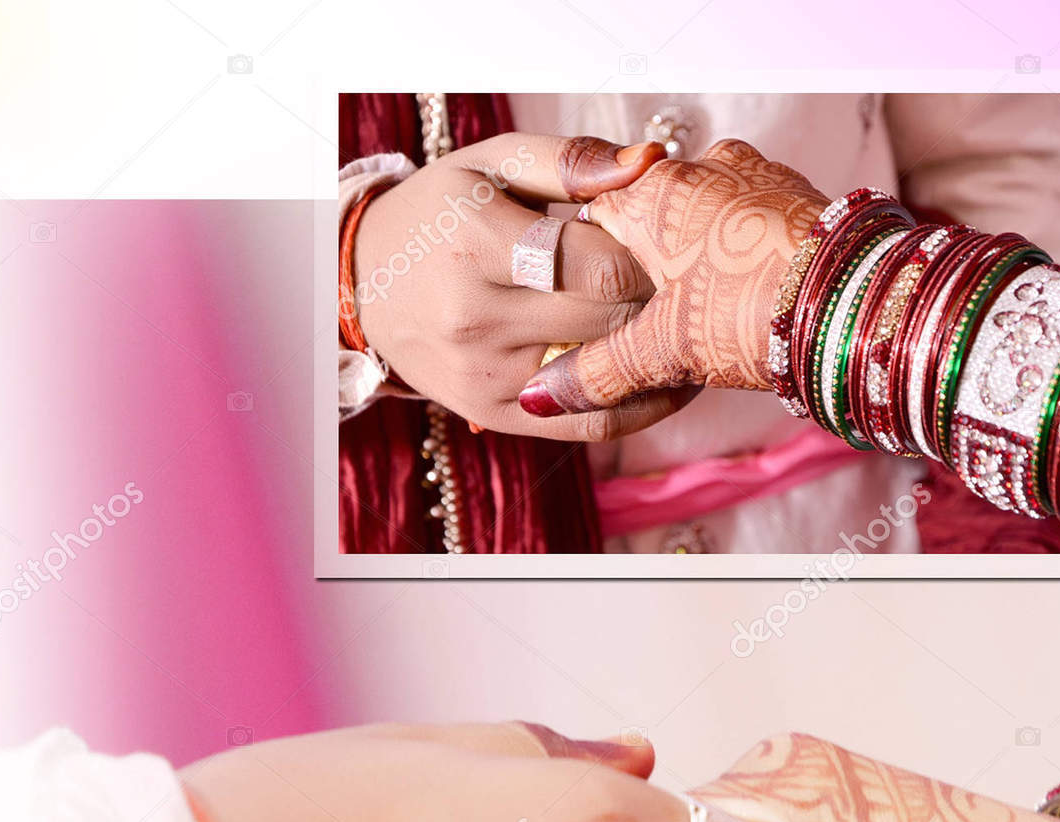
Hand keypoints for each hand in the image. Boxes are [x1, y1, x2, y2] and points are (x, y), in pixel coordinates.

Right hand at [354, 134, 699, 440]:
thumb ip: (570, 160)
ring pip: (611, 373)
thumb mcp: (491, 165)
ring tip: (692, 325)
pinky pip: (592, 424)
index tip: (676, 241)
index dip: (653, 252)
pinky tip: (669, 378)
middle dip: (662, 296)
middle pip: (611, 315)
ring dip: (662, 351)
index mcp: (476, 239)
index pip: (600, 261)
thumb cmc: (442, 214)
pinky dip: (643, 404)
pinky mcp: (497, 415)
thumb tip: (652, 163)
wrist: (367, 287)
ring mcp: (487, 374)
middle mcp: (476, 315)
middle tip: (691, 282)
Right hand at [517, 140, 827, 417]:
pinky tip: (753, 296)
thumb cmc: (755, 313)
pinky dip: (742, 254)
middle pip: (650, 221)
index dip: (589, 272)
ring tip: (711, 316)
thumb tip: (539, 396)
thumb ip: (599, 371)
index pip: (591, 222)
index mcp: (652, 194)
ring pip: (703, 219)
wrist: (862, 301)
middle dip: (650, 272)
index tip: (598, 315)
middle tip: (660, 325)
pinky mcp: (798, 193)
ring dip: (699, 263)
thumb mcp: (666, 351)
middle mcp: (700, 167)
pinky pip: (750, 220)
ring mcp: (755, 174)